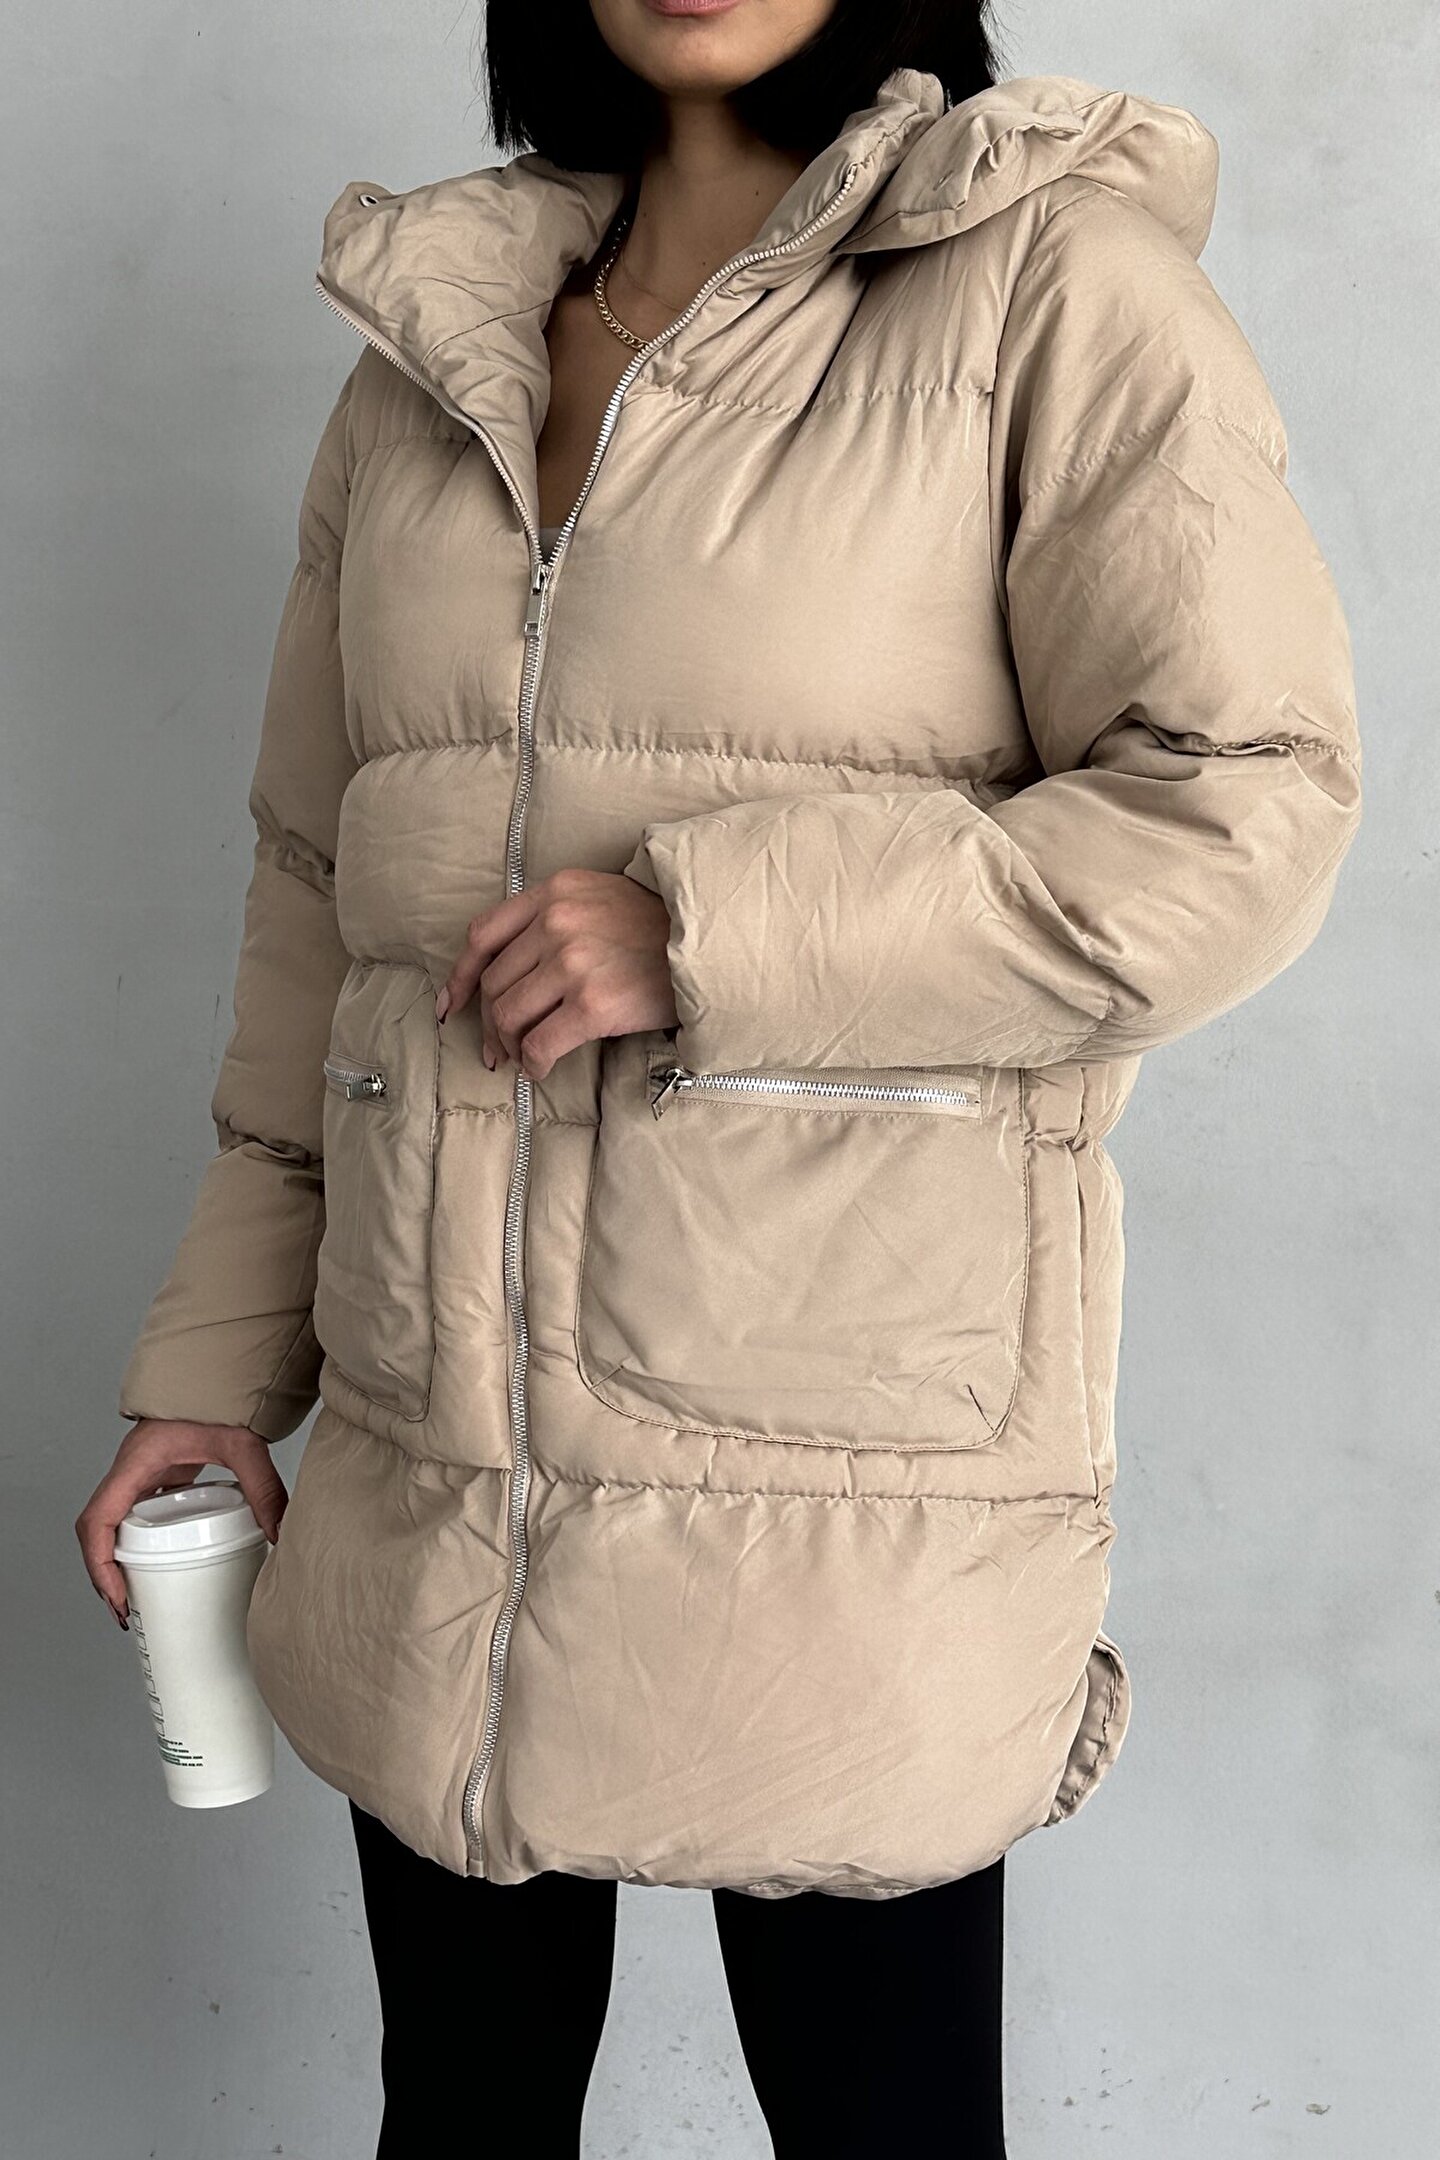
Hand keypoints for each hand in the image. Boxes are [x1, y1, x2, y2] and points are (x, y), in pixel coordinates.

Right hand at [76, 1419, 287, 1627]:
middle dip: (103, 1573)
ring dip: (114, 1560)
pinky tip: (156, 1562)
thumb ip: (264, 1488)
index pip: (97, 1520)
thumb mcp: (243, 1445)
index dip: (99, 1564)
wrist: (217, 1371)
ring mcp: (139, 1473)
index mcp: (135, 1464)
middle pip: (97, 1530)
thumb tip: (281, 1535)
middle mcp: (129, 1471)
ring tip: (134, 1597)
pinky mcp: (155, 1474)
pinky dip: (135, 1542)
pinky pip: (133, 1513)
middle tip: (125, 1609)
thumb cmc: (219, 1398)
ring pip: (110, 1523)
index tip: (117, 1597)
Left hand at [436, 867, 678, 1081]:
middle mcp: (557, 923)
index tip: (453, 1004)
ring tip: (522, 1058)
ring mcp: (574, 964)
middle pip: (496, 984)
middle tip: (498, 1049)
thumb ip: (555, 917)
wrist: (712, 943)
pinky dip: (533, 1063)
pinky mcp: (593, 1005)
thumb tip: (512, 972)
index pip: (483, 935)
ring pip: (510, 1016)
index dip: (462, 976)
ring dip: (510, 1046)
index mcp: (554, 893)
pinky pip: (540, 1044)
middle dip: (490, 1024)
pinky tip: (541, 1068)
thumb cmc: (658, 928)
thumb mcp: (599, 898)